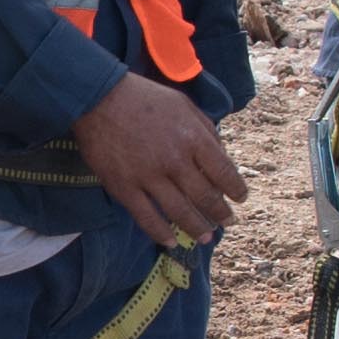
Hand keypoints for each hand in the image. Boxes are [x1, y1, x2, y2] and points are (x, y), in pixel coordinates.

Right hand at [69, 73, 247, 246]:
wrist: (97, 97)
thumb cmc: (144, 98)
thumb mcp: (183, 104)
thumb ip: (204, 129)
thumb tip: (221, 155)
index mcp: (192, 138)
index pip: (223, 172)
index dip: (236, 189)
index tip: (240, 198)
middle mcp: (175, 160)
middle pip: (205, 197)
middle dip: (220, 213)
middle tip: (227, 221)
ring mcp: (148, 176)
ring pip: (180, 212)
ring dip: (197, 228)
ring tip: (206, 237)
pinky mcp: (124, 188)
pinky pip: (146, 218)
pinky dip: (161, 233)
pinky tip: (171, 241)